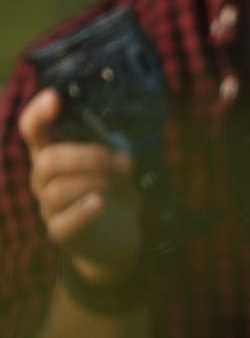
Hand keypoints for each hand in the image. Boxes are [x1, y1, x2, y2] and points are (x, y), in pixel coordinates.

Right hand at [19, 89, 141, 283]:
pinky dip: (83, 210)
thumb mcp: (116, 163)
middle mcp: (44, 181)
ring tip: (127, 182)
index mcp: (55, 156)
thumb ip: (113, 143)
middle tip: (126, 162)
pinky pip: (64, 221)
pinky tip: (100, 203)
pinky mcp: (61, 232)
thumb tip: (129, 119)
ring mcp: (49, 208)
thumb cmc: (114, 191)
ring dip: (98, 181)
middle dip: (89, 156)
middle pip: (47, 161)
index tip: (54, 97)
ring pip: (59, 189)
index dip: (37, 114)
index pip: (33, 132)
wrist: (117, 239)